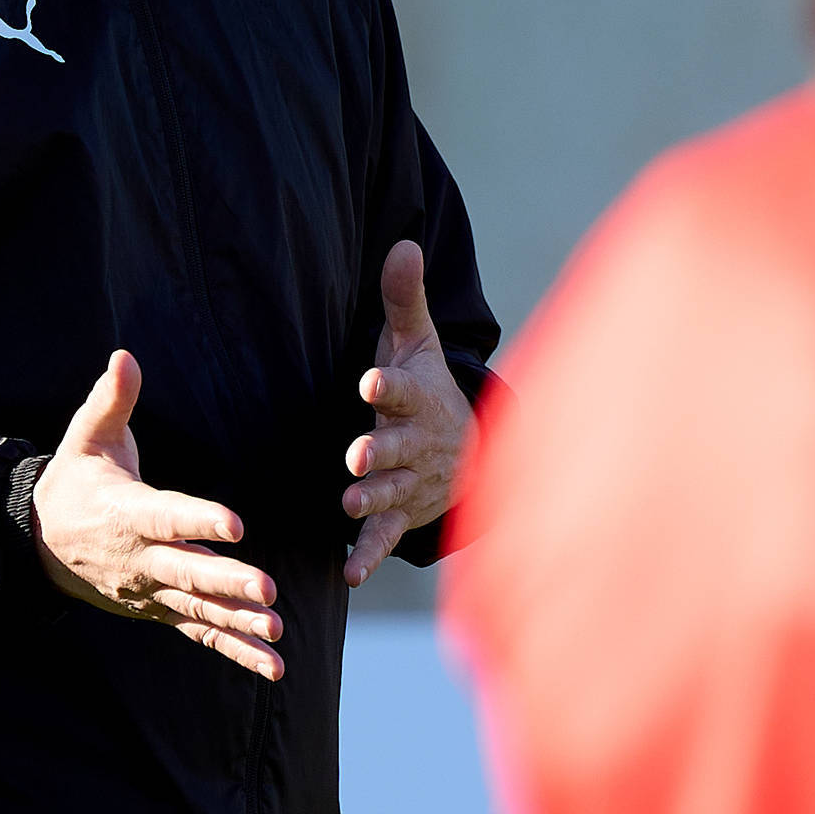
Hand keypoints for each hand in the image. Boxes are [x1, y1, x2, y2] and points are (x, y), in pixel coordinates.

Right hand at [32, 350, 284, 678]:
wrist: (39, 540)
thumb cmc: (75, 480)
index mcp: (127, 512)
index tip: (235, 523)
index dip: (200, 521)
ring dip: (238, 624)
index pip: (168, 516)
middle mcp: (140, 558)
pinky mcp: (160, 610)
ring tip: (276, 634)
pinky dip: (235, 651)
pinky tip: (273, 667)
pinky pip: (200, 634)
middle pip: (188, 572)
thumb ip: (110, 399)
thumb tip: (125, 356)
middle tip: (266, 591)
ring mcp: (150, 591)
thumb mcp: (86, 435)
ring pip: (198, 610)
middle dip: (227, 583)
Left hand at [342, 240, 472, 586]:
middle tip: (357, 455)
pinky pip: (383, 537)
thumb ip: (404, 298)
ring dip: (371, 499)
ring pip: (389, 492)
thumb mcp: (416, 343)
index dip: (388, 386)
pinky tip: (349, 573)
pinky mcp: (398, 514)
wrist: (467, 451)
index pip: (403, 389)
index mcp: (416, 399)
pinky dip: (369, 555)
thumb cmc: (426, 388)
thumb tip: (403, 240)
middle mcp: (415, 443)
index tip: (371, 381)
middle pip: (397, 447)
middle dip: (380, 452)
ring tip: (347, 504)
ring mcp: (408, 482)